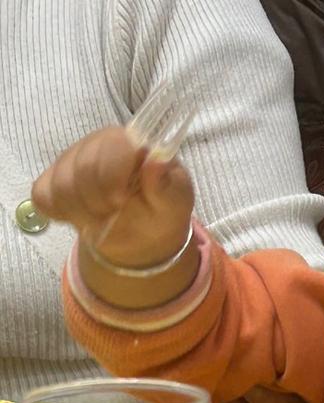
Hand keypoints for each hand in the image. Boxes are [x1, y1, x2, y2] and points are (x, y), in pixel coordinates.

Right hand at [32, 126, 194, 270]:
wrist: (145, 233)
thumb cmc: (162, 209)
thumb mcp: (175, 201)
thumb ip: (166, 184)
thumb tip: (156, 162)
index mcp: (130, 143)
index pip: (111, 146)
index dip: (111, 176)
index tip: (120, 202)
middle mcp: (96, 145)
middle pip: (81, 167)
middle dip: (98, 200)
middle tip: (113, 214)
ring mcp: (71, 161)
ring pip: (60, 183)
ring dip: (81, 211)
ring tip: (102, 219)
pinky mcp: (53, 181)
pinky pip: (43, 195)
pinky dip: (60, 212)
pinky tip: (80, 217)